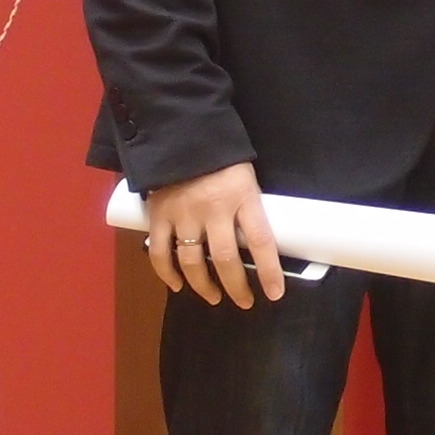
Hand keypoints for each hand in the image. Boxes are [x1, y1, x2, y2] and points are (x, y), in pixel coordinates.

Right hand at [145, 159, 286, 307]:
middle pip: (226, 259)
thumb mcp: (247, 178)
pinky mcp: (159, 214)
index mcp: (242, 197)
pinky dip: (167, 273)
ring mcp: (183, 214)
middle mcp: (214, 209)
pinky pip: (160, 252)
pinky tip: (177, 285)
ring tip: (214, 297)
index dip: (269, 271)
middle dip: (237, 287)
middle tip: (244, 302)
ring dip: (203, 285)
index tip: (275, 293)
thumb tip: (258, 242)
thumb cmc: (222, 158)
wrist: (181, 133)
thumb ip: (249, 207)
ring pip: (193, 261)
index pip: (261, 241)